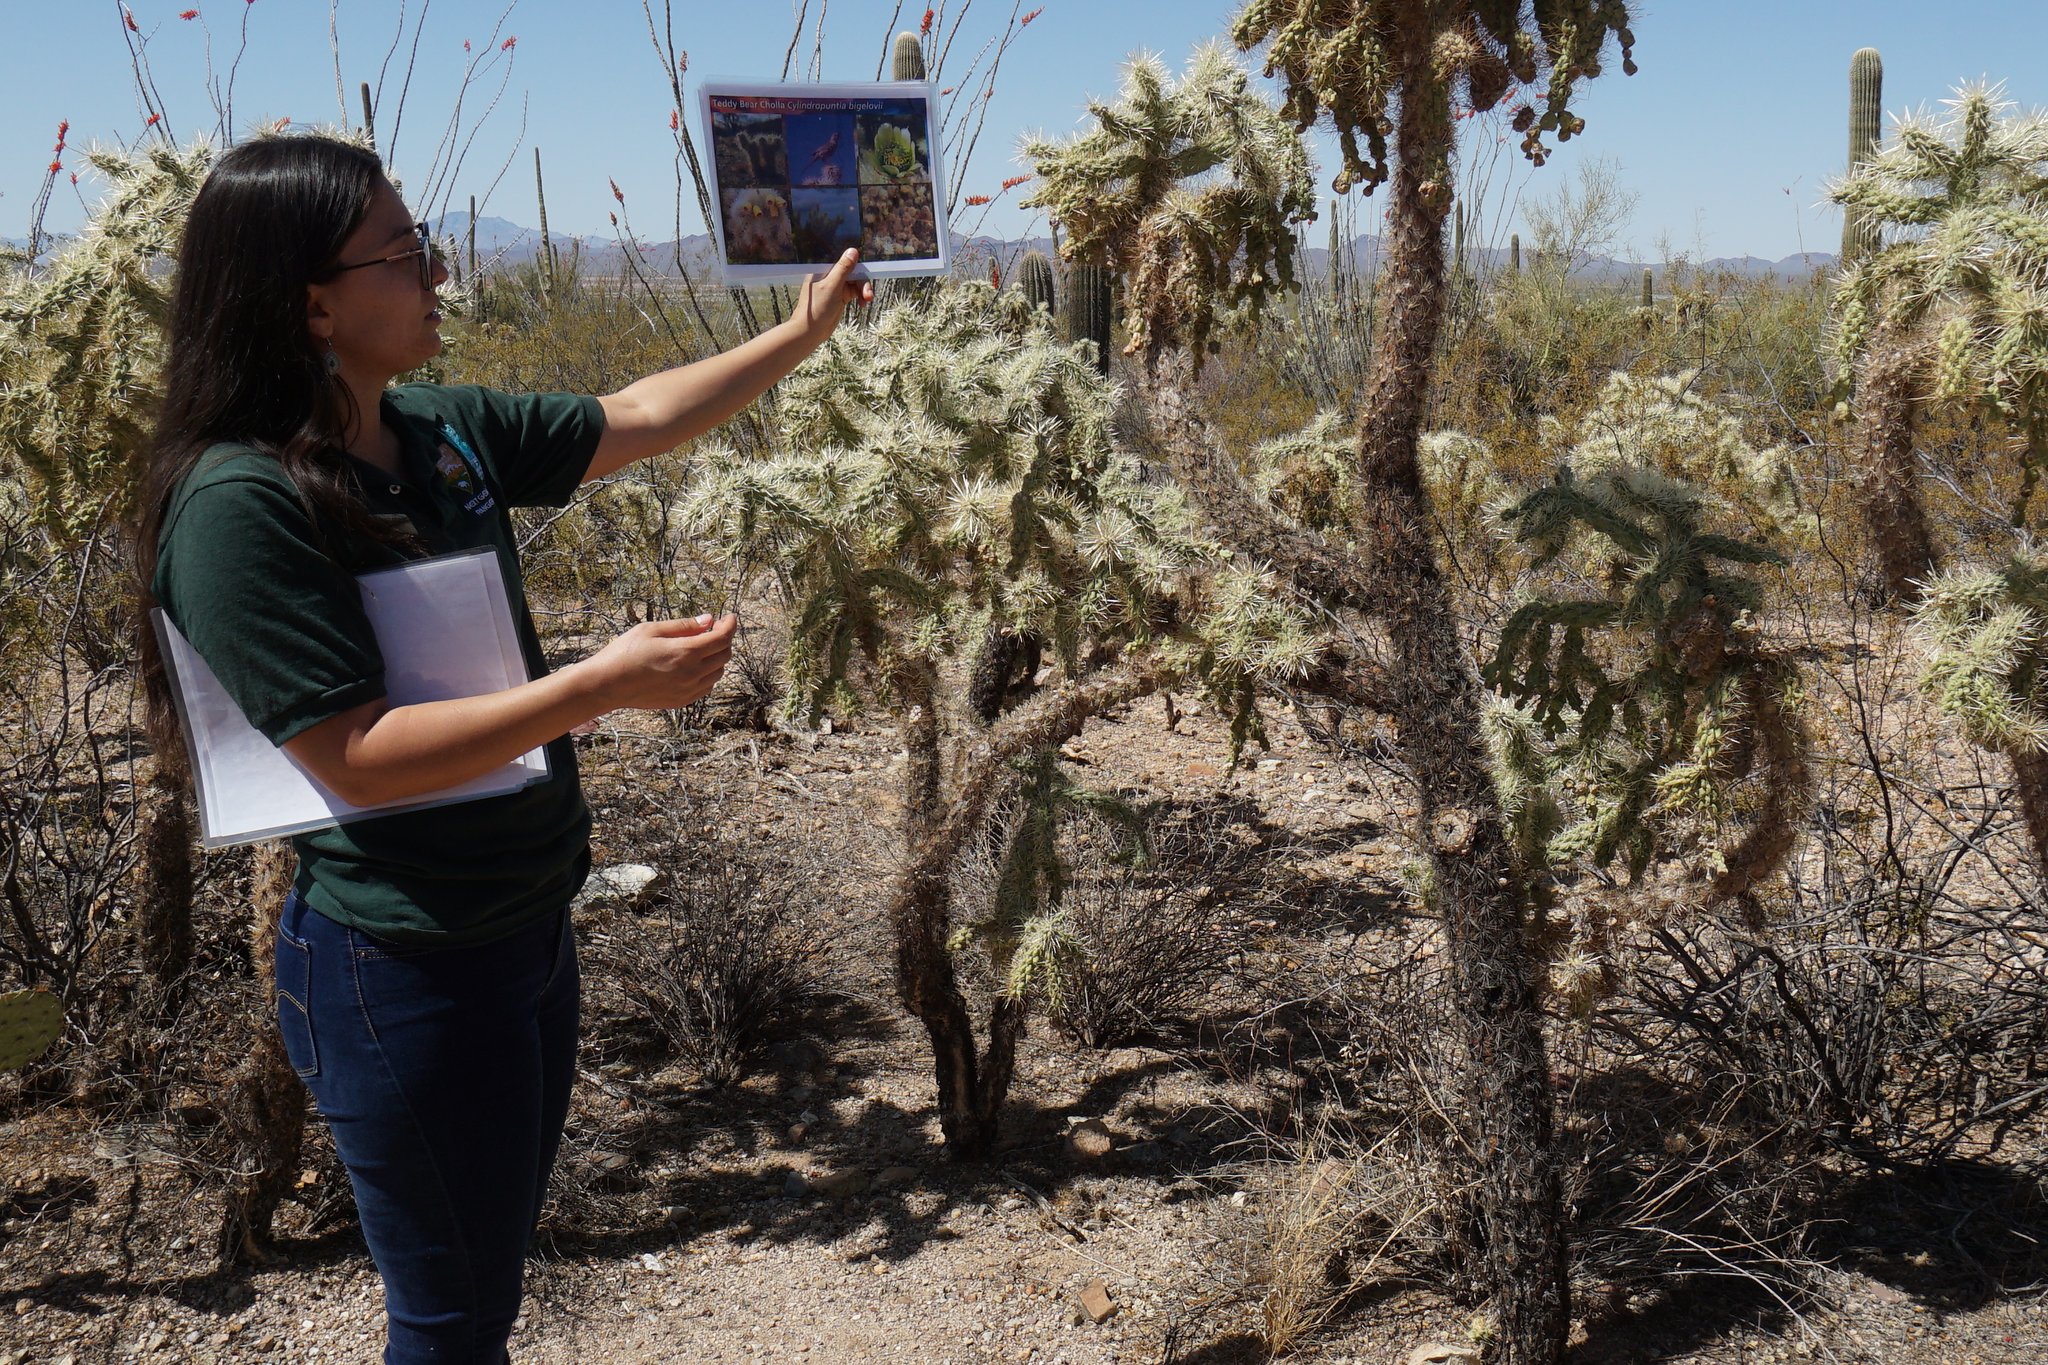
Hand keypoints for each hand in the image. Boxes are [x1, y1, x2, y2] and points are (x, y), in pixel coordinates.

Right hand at [578, 613, 737, 713]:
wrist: (606, 684)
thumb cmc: (625, 652)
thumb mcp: (652, 630)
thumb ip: (684, 626)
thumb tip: (709, 620)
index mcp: (686, 652)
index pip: (722, 638)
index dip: (730, 625)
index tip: (729, 617)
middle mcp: (692, 674)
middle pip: (724, 655)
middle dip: (724, 639)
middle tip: (714, 628)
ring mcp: (688, 690)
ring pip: (718, 672)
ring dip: (717, 657)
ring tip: (703, 645)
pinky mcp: (682, 701)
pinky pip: (706, 686)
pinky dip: (709, 674)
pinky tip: (695, 665)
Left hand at [791, 248, 873, 349]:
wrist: (810, 332)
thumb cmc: (816, 308)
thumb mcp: (832, 286)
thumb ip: (843, 269)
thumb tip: (853, 250)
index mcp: (823, 269)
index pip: (843, 261)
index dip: (856, 265)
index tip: (867, 272)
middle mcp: (830, 275)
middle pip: (852, 272)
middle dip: (862, 282)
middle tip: (869, 295)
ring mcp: (836, 286)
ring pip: (855, 282)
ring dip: (863, 290)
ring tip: (866, 302)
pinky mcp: (840, 296)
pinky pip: (854, 292)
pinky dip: (860, 297)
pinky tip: (862, 305)